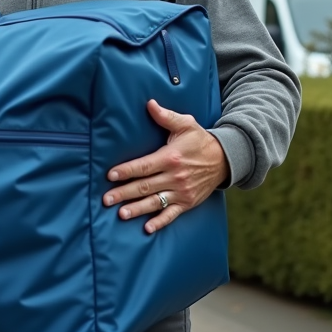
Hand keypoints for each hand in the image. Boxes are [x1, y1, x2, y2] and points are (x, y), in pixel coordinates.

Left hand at [104, 100, 228, 233]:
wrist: (225, 159)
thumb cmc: (200, 140)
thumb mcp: (185, 124)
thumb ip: (166, 117)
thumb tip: (149, 103)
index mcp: (171, 157)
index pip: (144, 166)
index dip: (127, 171)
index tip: (111, 175)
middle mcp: (175, 176)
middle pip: (145, 186)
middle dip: (124, 193)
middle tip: (106, 199)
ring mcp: (182, 192)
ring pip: (155, 202)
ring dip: (137, 209)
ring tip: (121, 214)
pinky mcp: (188, 202)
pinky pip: (172, 214)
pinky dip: (160, 222)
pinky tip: (147, 228)